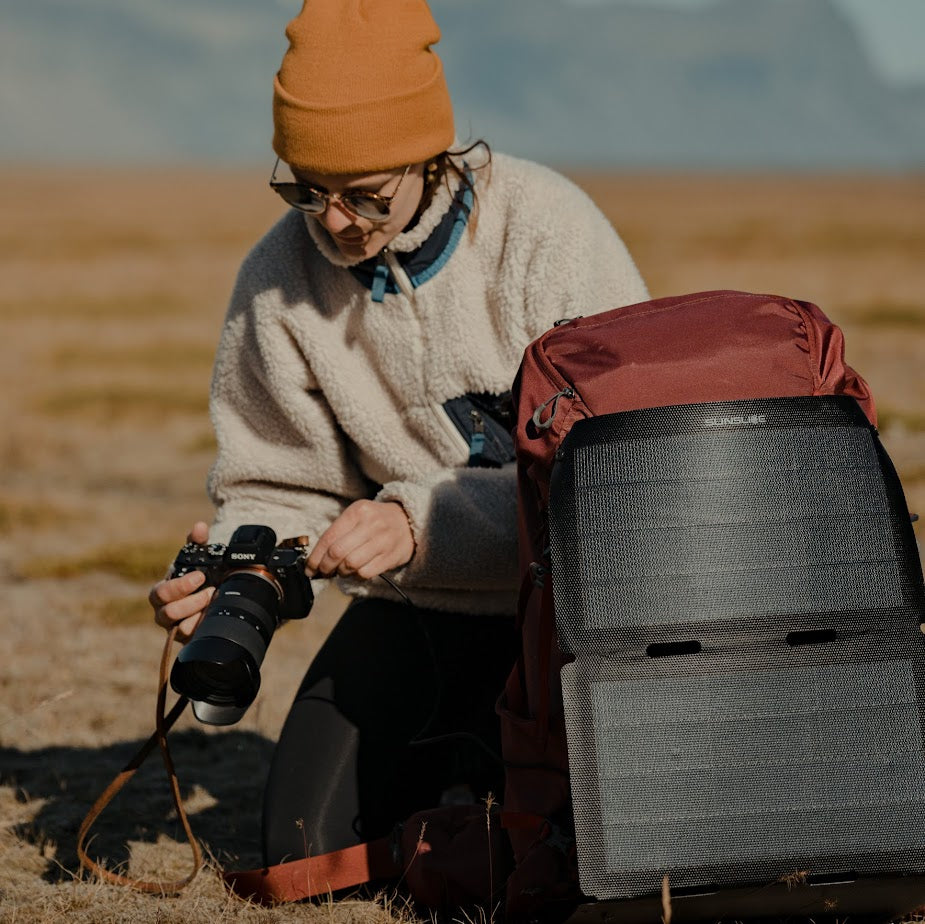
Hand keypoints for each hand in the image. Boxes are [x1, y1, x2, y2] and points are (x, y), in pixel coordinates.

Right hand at [149, 521, 215, 642]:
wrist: (211, 597)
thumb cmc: (198, 577)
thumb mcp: (198, 559)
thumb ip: (197, 542)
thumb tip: (200, 527)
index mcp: (162, 592)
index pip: (160, 593)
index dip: (179, 586)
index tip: (200, 576)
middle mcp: (164, 611)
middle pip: (168, 613)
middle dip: (191, 601)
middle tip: (211, 590)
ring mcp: (175, 627)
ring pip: (180, 628)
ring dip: (199, 613)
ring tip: (214, 601)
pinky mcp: (186, 638)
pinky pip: (190, 638)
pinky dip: (203, 626)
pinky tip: (212, 616)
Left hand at [307, 500, 414, 578]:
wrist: (409, 522)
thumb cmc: (376, 521)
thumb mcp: (358, 516)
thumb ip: (338, 533)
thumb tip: (316, 560)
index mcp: (358, 512)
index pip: (329, 538)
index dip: (315, 557)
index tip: (309, 568)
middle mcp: (371, 525)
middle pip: (337, 553)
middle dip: (325, 567)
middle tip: (323, 572)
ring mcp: (383, 541)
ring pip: (350, 565)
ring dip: (341, 572)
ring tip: (340, 571)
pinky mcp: (391, 556)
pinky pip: (365, 573)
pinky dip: (355, 576)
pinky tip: (355, 572)